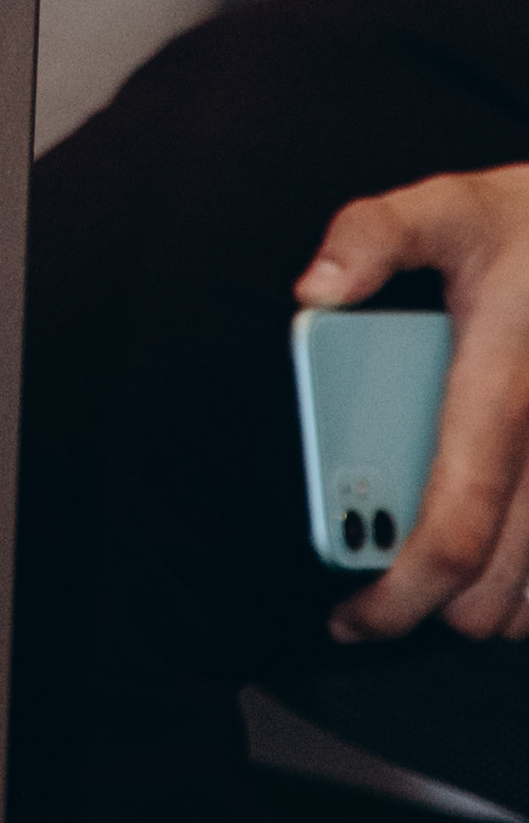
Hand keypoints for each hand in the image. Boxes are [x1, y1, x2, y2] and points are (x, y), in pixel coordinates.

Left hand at [296, 164, 528, 638]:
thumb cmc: (527, 230)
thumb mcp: (448, 208)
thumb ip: (373, 238)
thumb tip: (315, 290)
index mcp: (505, 392)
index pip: (454, 530)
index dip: (398, 596)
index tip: (349, 615)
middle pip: (495, 588)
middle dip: (430, 609)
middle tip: (377, 587)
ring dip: (487, 605)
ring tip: (433, 572)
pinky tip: (499, 557)